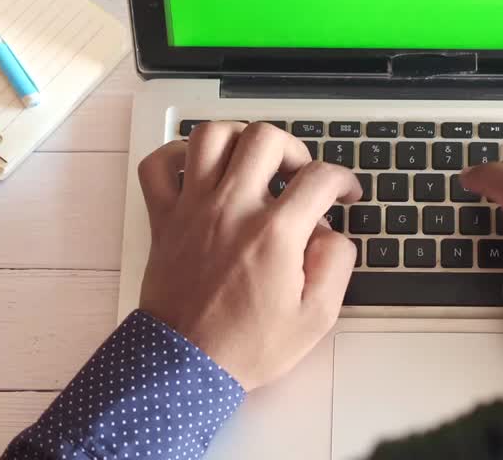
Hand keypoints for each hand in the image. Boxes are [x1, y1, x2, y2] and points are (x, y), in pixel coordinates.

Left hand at [135, 121, 360, 390]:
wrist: (185, 366)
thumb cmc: (245, 346)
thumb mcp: (315, 318)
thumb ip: (336, 265)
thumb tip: (331, 232)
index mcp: (274, 233)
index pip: (320, 177)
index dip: (343, 180)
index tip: (344, 193)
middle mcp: (232, 209)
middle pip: (265, 138)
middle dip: (293, 149)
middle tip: (299, 174)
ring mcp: (193, 209)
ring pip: (212, 135)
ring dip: (239, 139)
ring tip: (253, 161)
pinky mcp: (164, 219)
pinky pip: (158, 165)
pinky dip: (176, 156)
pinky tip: (199, 170)